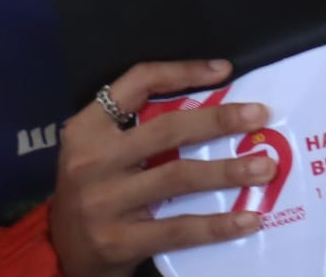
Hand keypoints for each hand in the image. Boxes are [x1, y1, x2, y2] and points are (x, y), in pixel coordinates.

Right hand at [47, 60, 270, 276]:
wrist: (59, 255)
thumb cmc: (93, 192)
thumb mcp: (99, 151)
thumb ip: (139, 129)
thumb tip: (217, 108)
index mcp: (86, 128)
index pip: (138, 82)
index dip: (183, 72)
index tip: (225, 70)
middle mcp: (92, 161)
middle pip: (167, 129)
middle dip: (219, 120)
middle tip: (259, 115)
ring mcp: (103, 202)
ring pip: (178, 177)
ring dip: (228, 171)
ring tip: (265, 168)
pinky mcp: (117, 241)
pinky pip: (179, 229)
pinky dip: (219, 224)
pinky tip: (250, 219)